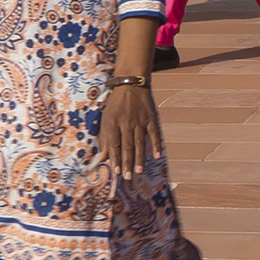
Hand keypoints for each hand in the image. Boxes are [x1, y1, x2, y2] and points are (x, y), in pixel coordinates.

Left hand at [102, 18, 164, 175]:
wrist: (131, 83)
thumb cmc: (115, 104)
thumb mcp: (106, 118)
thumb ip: (104, 138)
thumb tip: (102, 158)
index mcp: (112, 122)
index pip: (114, 144)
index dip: (115, 158)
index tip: (117, 172)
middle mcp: (126, 122)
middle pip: (127, 146)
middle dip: (127, 162)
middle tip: (129, 177)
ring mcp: (140, 120)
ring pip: (140, 142)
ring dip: (140, 158)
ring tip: (139, 171)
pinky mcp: (151, 117)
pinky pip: (154, 133)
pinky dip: (156, 144)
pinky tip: (157, 156)